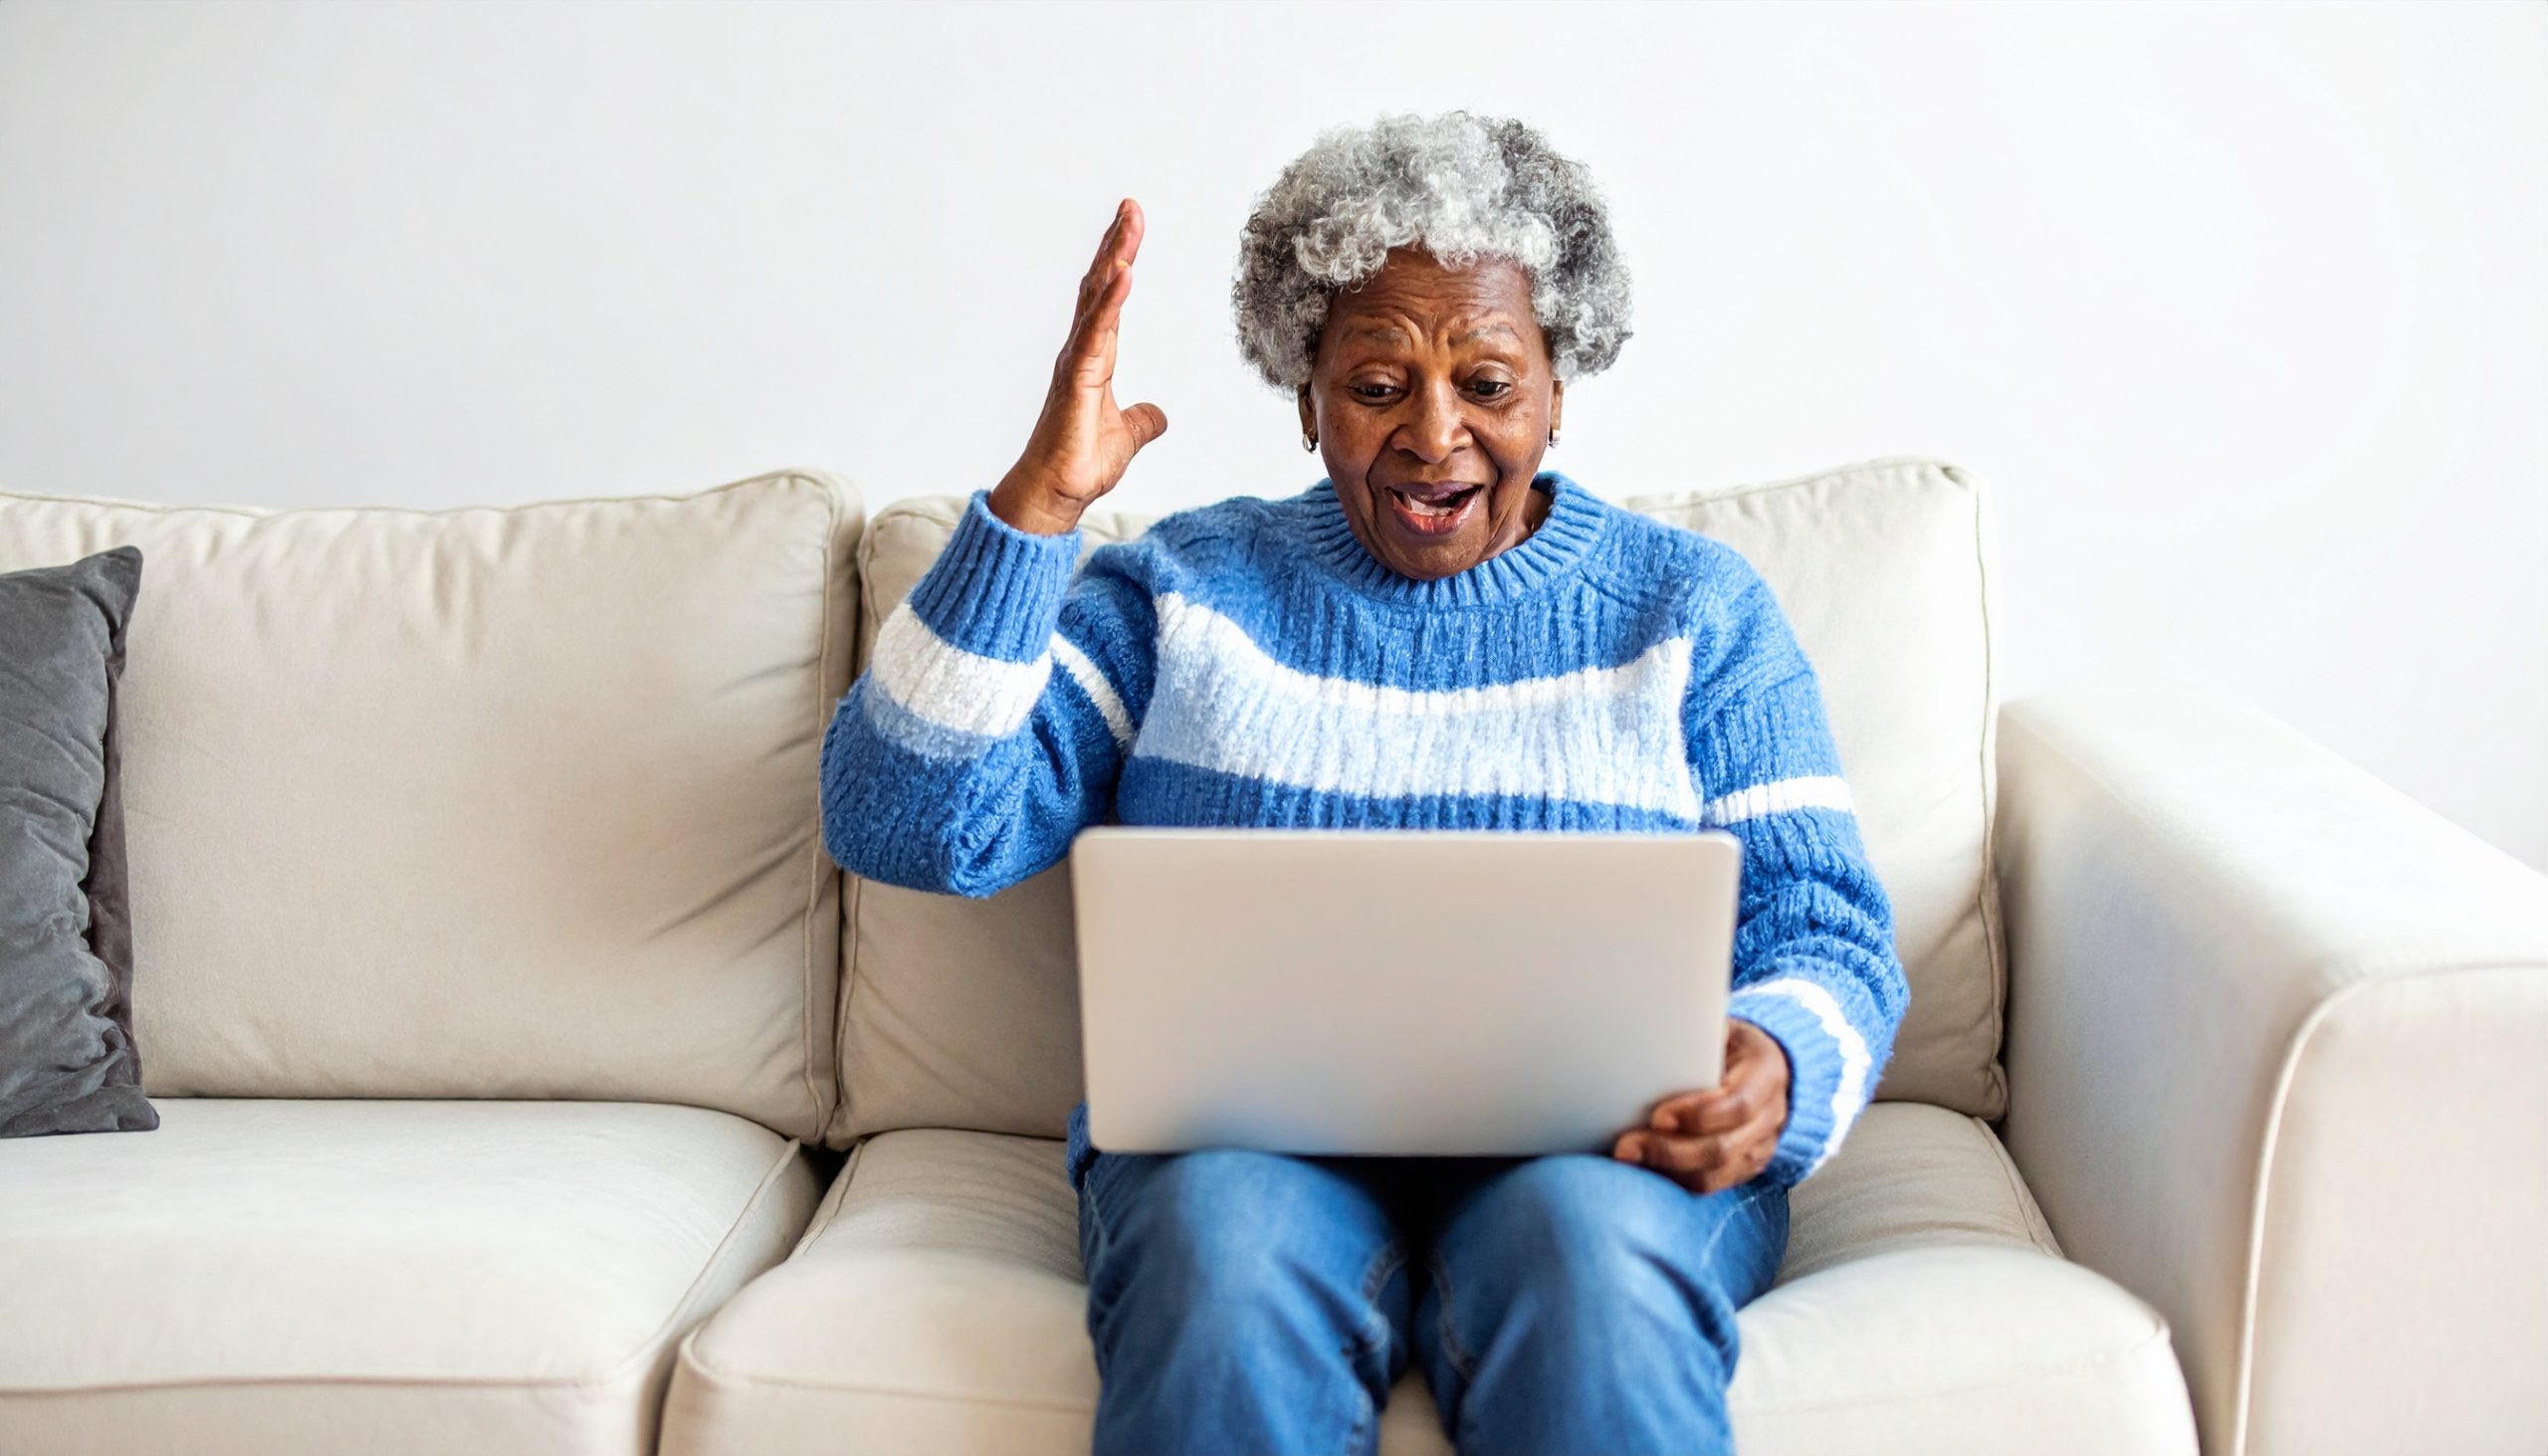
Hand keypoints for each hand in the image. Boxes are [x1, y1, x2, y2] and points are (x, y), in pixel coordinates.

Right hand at [987, 198, 1169, 535]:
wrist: (1056, 494)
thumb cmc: (1079, 465)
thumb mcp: (1127, 436)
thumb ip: (1143, 420)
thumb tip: (1160, 416)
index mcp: (1094, 359)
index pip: (1109, 299)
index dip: (1119, 261)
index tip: (1131, 226)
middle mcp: (1082, 352)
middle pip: (1100, 286)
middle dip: (1115, 244)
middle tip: (1131, 206)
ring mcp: (1076, 363)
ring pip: (1096, 300)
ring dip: (1114, 259)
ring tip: (1128, 223)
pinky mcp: (1076, 380)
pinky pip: (1096, 333)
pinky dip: (1111, 302)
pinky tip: (1124, 274)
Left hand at [1612, 1019, 1789, 1194]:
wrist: (1769, 1068)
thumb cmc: (1733, 1044)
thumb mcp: (1724, 1027)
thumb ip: (1697, 1032)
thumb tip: (1651, 1028)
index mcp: (1766, 1074)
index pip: (1738, 1104)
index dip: (1699, 1115)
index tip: (1658, 1116)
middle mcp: (1769, 1117)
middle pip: (1723, 1148)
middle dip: (1670, 1151)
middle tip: (1625, 1146)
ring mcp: (1759, 1148)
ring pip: (1714, 1175)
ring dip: (1666, 1170)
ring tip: (1626, 1158)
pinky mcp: (1743, 1168)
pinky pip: (1708, 1186)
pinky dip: (1673, 1180)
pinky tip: (1642, 1169)